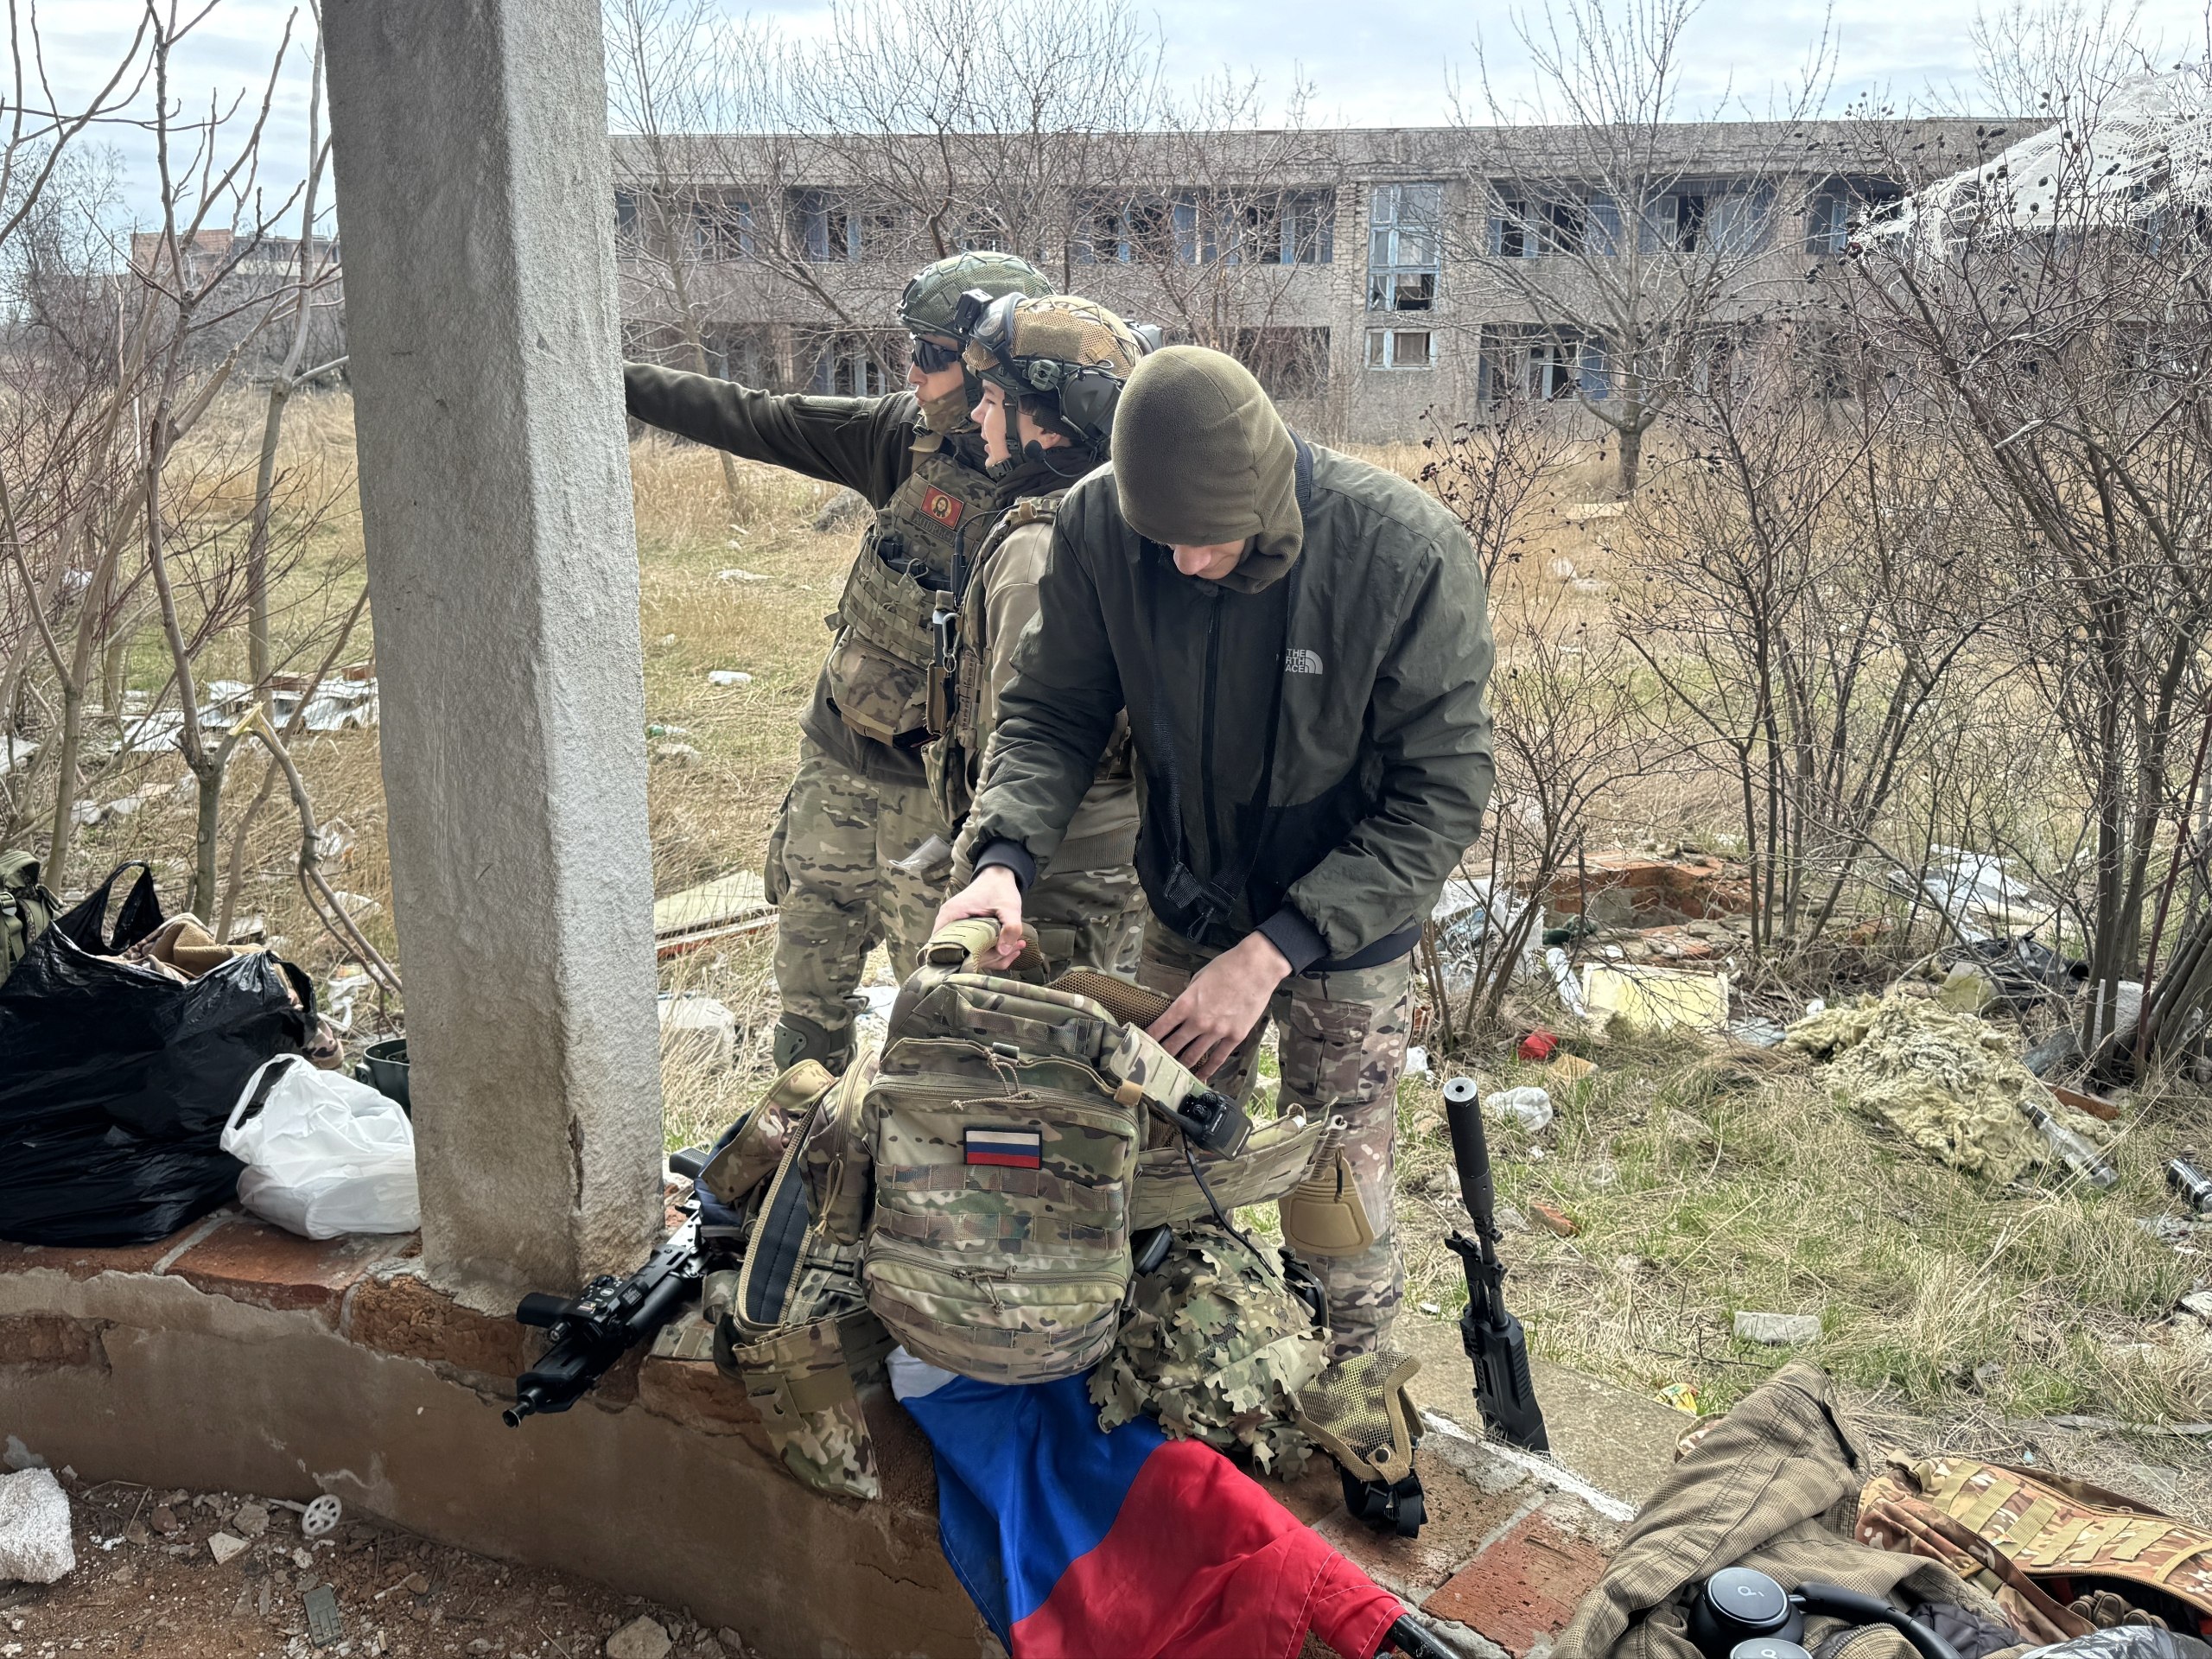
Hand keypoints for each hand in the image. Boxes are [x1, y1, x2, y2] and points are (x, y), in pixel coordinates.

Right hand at [933, 865, 1025, 967]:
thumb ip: (1010, 928)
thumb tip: (1004, 952)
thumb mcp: (1009, 907)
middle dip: (989, 958)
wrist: (997, 875)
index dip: (966, 960)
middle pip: (960, 955)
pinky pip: (973, 948)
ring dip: (993, 956)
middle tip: (1013, 951)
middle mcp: (946, 923)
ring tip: (1016, 948)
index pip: (945, 949)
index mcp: (951, 916)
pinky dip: (991, 952)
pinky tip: (1010, 949)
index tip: (993, 958)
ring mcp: (953, 927)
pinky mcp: (962, 930)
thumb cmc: (1000, 888)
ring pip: (968, 953)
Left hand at [1147, 932, 1291, 1079]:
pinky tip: (1200, 1078)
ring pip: (1194, 1056)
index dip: (1148, 1039)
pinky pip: (1218, 1058)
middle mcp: (1198, 1021)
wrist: (1257, 967)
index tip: (1140, 1046)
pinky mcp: (1235, 1036)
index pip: (1160, 1027)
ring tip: (1172, 1074)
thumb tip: (1182, 1009)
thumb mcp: (1199, 978)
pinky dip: (1208, 1070)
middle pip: (1173, 1045)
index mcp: (1186, 1004)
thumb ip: (1189, 996)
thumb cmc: (1227, 966)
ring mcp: (1217, 1031)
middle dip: (1161, 1056)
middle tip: (1153, 1065)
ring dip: (1181, 1065)